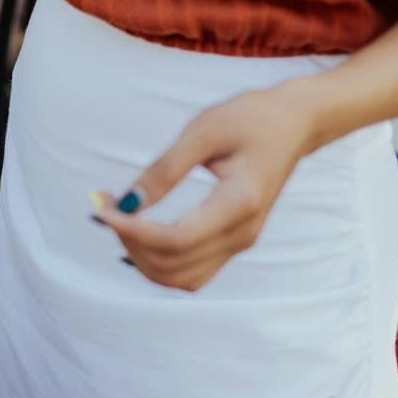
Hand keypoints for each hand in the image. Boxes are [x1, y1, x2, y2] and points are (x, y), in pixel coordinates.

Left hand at [94, 85, 319, 290]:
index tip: (102, 209)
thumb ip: (164, 169)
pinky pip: (189, 273)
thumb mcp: (204, 131)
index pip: (175, 239)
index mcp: (240, 203)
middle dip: (130, 242)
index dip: (131, 231)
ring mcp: (241, 243)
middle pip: (173, 264)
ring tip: (120, 220)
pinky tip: (137, 235)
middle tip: (106, 208)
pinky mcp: (233, 243)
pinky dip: (158, 262)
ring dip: (141, 258)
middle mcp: (243, 233)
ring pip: (179, 278)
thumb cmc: (250, 118)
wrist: (295, 124)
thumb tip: (127, 204)